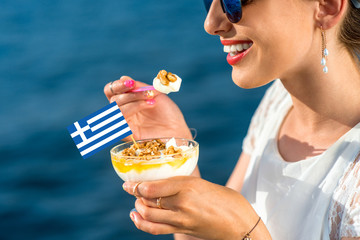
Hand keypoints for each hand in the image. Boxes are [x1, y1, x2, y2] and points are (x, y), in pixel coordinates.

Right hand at [104, 76, 191, 140]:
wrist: (177, 128)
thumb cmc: (167, 113)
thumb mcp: (154, 93)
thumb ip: (138, 87)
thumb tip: (123, 78)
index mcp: (127, 102)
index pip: (111, 92)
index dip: (117, 85)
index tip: (130, 82)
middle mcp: (123, 113)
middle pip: (113, 100)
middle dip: (130, 93)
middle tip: (147, 93)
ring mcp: (124, 123)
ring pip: (116, 108)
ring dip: (133, 99)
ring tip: (150, 98)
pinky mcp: (127, 134)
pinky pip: (120, 119)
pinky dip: (134, 108)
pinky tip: (149, 104)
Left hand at [122, 177, 269, 239]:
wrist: (241, 224)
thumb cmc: (225, 200)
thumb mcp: (203, 184)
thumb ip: (182, 184)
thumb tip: (161, 184)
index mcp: (189, 185)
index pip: (153, 187)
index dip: (137, 185)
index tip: (130, 182)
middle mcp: (182, 202)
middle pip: (148, 200)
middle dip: (135, 195)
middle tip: (132, 189)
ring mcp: (181, 219)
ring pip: (149, 215)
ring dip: (138, 208)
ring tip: (136, 203)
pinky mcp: (183, 230)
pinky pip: (156, 229)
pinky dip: (142, 223)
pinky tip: (136, 217)